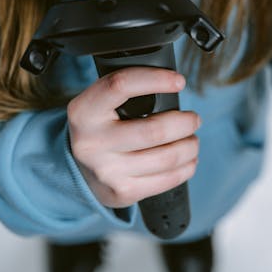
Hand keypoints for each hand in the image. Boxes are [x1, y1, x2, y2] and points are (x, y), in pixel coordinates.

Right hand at [67, 67, 200, 207]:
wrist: (77, 172)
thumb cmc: (101, 130)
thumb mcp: (99, 106)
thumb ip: (126, 93)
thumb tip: (174, 84)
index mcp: (84, 112)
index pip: (121, 85)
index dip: (156, 79)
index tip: (179, 81)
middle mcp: (92, 142)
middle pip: (155, 130)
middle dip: (185, 122)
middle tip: (194, 119)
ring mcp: (107, 171)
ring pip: (167, 157)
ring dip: (190, 146)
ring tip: (192, 140)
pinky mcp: (122, 191)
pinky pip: (167, 179)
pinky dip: (186, 167)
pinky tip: (188, 160)